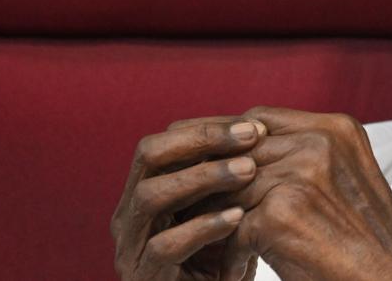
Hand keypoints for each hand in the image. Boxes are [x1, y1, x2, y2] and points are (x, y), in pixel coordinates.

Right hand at [111, 116, 266, 279]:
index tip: (254, 127)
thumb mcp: (225, 210)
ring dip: (202, 177)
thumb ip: (229, 177)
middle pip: (149, 157)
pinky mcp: (144, 278)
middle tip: (249, 137)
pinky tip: (238, 217)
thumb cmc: (223, 258)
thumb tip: (262, 127)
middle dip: (200, 140)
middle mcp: (129, 216)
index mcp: (144, 192)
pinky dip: (202, 227)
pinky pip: (164, 246)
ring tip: (248, 170)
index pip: (162, 143)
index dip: (205, 128)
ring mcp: (131, 248)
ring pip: (151, 196)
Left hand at [223, 107, 391, 280]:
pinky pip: (232, 229)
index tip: (212, 166)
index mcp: (335, 129)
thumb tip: (241, 155)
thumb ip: (305, 156)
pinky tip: (237, 271)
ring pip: (230, 191)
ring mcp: (300, 175)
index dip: (229, 144)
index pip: (259, 119)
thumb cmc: (367, 238)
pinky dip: (231, 256)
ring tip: (218, 246)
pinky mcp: (281, 213)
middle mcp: (319, 143)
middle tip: (198, 209)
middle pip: (238, 152)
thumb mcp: (344, 177)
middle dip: (216, 184)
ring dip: (220, 222)